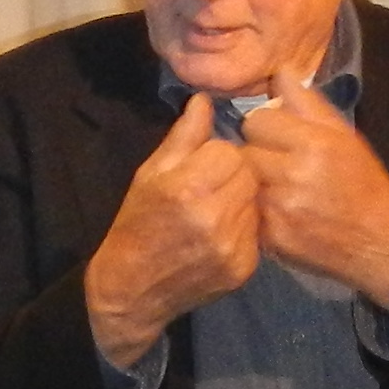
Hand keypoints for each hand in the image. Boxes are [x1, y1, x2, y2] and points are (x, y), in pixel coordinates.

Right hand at [85, 96, 260, 368]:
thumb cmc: (137, 223)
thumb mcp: (151, 173)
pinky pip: (257, 232)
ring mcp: (232, 247)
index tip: (202, 166)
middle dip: (234, 176)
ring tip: (215, 210)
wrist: (132, 288)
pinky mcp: (243, 268)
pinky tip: (220, 234)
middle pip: (249, 176)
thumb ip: (184, 136)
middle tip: (211, 187)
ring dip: (241, 201)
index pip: (231, 152)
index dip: (218, 155)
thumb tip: (205, 99)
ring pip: (256, 203)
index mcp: (188, 188)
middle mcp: (214, 218)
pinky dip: (243, 228)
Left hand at [240, 72, 388, 306]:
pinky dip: (258, 210)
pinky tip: (279, 211)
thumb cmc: (363, 182)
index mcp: (314, 144)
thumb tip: (280, 71)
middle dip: (257, 154)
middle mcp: (294, 175)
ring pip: (243, 182)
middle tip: (276, 164)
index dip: (267, 127)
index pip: (257, 120)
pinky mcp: (272, 237)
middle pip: (244, 150)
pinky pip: (248, 211)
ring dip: (254, 182)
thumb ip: (308, 103)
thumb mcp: (344, 135)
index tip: (279, 137)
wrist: (380, 241)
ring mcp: (280, 209)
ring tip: (277, 187)